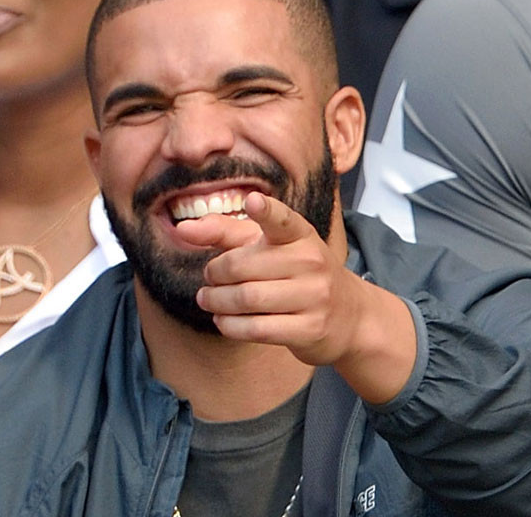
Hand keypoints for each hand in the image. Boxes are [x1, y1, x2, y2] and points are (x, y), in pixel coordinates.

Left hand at [176, 191, 415, 402]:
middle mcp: (312, 261)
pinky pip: (257, 329)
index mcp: (301, 235)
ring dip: (216, 301)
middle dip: (214, 273)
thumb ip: (226, 233)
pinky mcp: (310, 329)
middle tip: (208, 278)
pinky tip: (222, 320)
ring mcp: (314, 296)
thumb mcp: (269, 246)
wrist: (348, 316)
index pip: (283, 219)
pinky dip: (230, 326)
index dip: (267, 210)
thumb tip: (183, 229)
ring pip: (247, 299)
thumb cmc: (297, 273)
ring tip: (208, 300)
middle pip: (243, 266)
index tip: (252, 201)